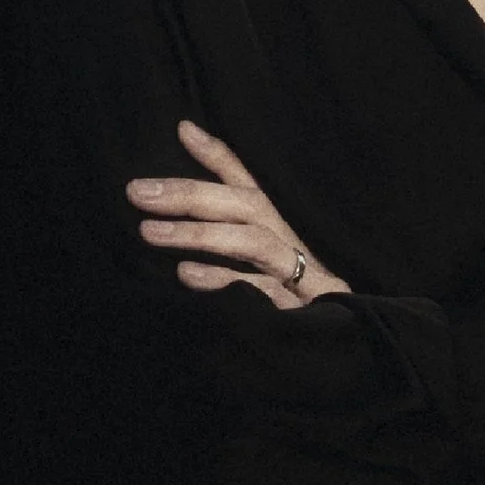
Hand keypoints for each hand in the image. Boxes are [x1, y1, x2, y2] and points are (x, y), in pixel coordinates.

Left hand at [128, 118, 349, 306]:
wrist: (347, 355)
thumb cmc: (293, 304)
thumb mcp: (258, 268)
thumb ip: (224, 235)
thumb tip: (181, 207)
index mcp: (280, 229)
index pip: (248, 183)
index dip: (217, 155)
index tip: (182, 129)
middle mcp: (290, 243)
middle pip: (247, 205)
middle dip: (191, 195)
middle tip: (138, 192)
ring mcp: (300, 276)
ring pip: (254, 243)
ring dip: (201, 234)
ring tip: (150, 232)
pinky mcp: (303, 311)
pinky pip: (263, 291)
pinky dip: (225, 280)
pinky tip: (186, 275)